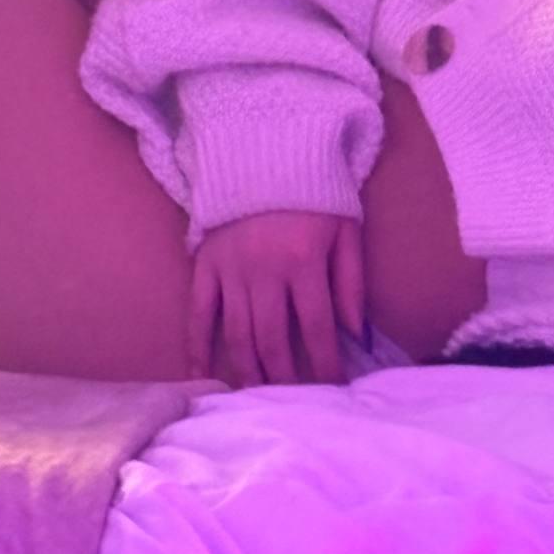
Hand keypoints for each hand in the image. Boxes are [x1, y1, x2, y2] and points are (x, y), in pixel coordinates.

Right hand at [187, 209, 364, 388]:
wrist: (266, 149)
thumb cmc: (315, 192)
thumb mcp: (346, 228)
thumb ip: (352, 281)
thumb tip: (357, 333)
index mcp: (304, 261)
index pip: (316, 328)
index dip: (326, 365)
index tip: (334, 391)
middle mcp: (264, 271)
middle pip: (272, 340)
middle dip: (285, 379)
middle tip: (293, 404)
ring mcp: (230, 270)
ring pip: (237, 335)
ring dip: (248, 371)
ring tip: (258, 398)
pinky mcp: (205, 264)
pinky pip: (198, 313)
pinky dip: (196, 347)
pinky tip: (201, 377)